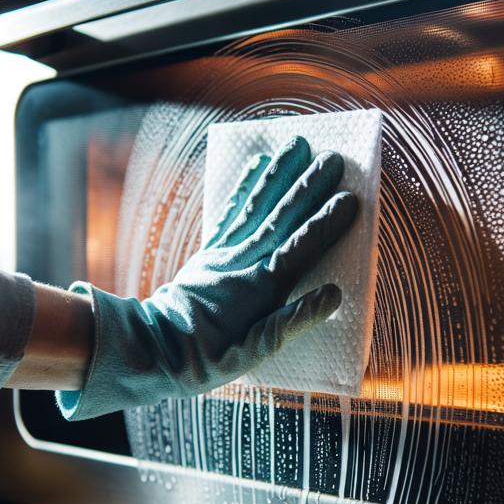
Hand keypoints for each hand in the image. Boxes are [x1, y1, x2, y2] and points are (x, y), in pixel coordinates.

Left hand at [60, 136, 357, 419]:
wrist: (153, 350)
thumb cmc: (207, 359)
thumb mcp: (252, 353)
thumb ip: (291, 323)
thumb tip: (333, 295)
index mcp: (260, 289)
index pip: (300, 248)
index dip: (326, 224)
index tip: (350, 199)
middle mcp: (244, 262)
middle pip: (282, 217)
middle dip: (309, 187)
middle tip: (334, 159)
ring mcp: (225, 252)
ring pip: (257, 205)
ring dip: (280, 174)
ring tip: (298, 144)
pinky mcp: (210, 250)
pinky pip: (232, 211)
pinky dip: (245, 186)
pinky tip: (257, 164)